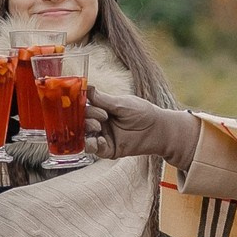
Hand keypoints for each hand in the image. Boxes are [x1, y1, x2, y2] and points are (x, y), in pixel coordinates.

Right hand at [85, 90, 201, 170]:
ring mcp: (103, 136)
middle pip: (81, 123)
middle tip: (101, 117)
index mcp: (101, 109)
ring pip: (85, 137)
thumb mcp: (121, 103)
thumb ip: (103, 99)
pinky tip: (101, 140)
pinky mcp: (108, 149)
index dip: (80, 107)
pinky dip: (94, 145)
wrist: (157, 130)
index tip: (79, 104)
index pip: (83, 108)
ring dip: (87, 132)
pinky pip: (95, 149)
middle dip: (85, 119)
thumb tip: (87, 86)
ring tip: (97, 127)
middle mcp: (99, 123)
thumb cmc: (142, 112)